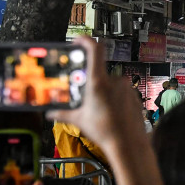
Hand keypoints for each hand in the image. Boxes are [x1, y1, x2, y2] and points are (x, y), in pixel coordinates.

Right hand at [47, 36, 147, 169]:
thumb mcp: (79, 120)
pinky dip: (113, 98)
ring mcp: (126, 87)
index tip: (78, 41)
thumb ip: (63, 113)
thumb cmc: (105, 131)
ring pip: (110, 83)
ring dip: (103, 92)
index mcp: (98, 82)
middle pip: (99, 72)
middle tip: (86, 98)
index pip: (95, 49)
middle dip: (91, 83)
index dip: (86, 41)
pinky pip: (120, 91)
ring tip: (99, 110)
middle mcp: (114, 80)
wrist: (128, 144)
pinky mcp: (133, 94)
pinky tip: (111, 112)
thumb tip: (50, 113)